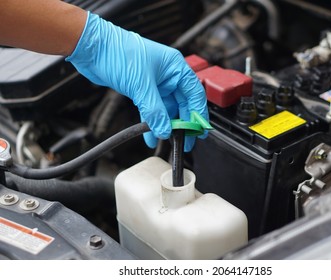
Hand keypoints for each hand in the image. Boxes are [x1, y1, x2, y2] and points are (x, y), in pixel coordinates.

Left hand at [66, 12, 208, 150]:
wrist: (92, 48)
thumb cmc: (118, 52)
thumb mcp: (141, 85)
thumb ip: (155, 111)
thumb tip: (165, 130)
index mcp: (175, 67)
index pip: (195, 94)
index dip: (198, 114)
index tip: (199, 131)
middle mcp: (168, 75)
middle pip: (182, 103)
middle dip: (183, 123)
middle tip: (185, 141)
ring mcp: (155, 82)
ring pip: (166, 108)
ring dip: (166, 125)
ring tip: (167, 141)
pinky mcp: (142, 89)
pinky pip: (152, 109)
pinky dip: (152, 122)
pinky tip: (151, 134)